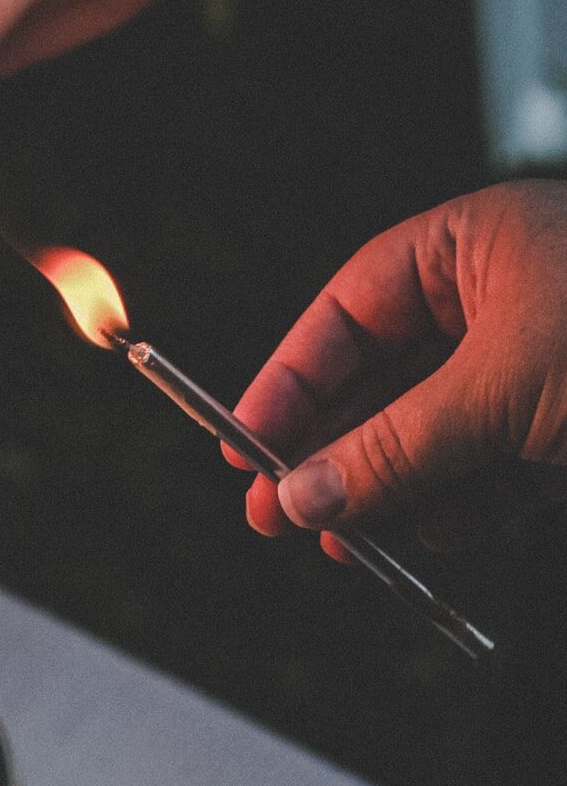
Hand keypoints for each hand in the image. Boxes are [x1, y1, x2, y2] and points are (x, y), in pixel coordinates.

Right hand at [233, 182, 566, 555]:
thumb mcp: (507, 389)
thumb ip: (397, 445)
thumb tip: (305, 494)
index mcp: (482, 245)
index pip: (352, 309)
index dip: (292, 378)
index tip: (248, 444)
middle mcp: (509, 298)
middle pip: (387, 379)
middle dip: (336, 451)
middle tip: (279, 512)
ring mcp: (548, 366)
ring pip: (438, 433)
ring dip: (392, 491)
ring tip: (348, 541)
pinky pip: (496, 470)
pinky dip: (462, 510)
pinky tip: (432, 540)